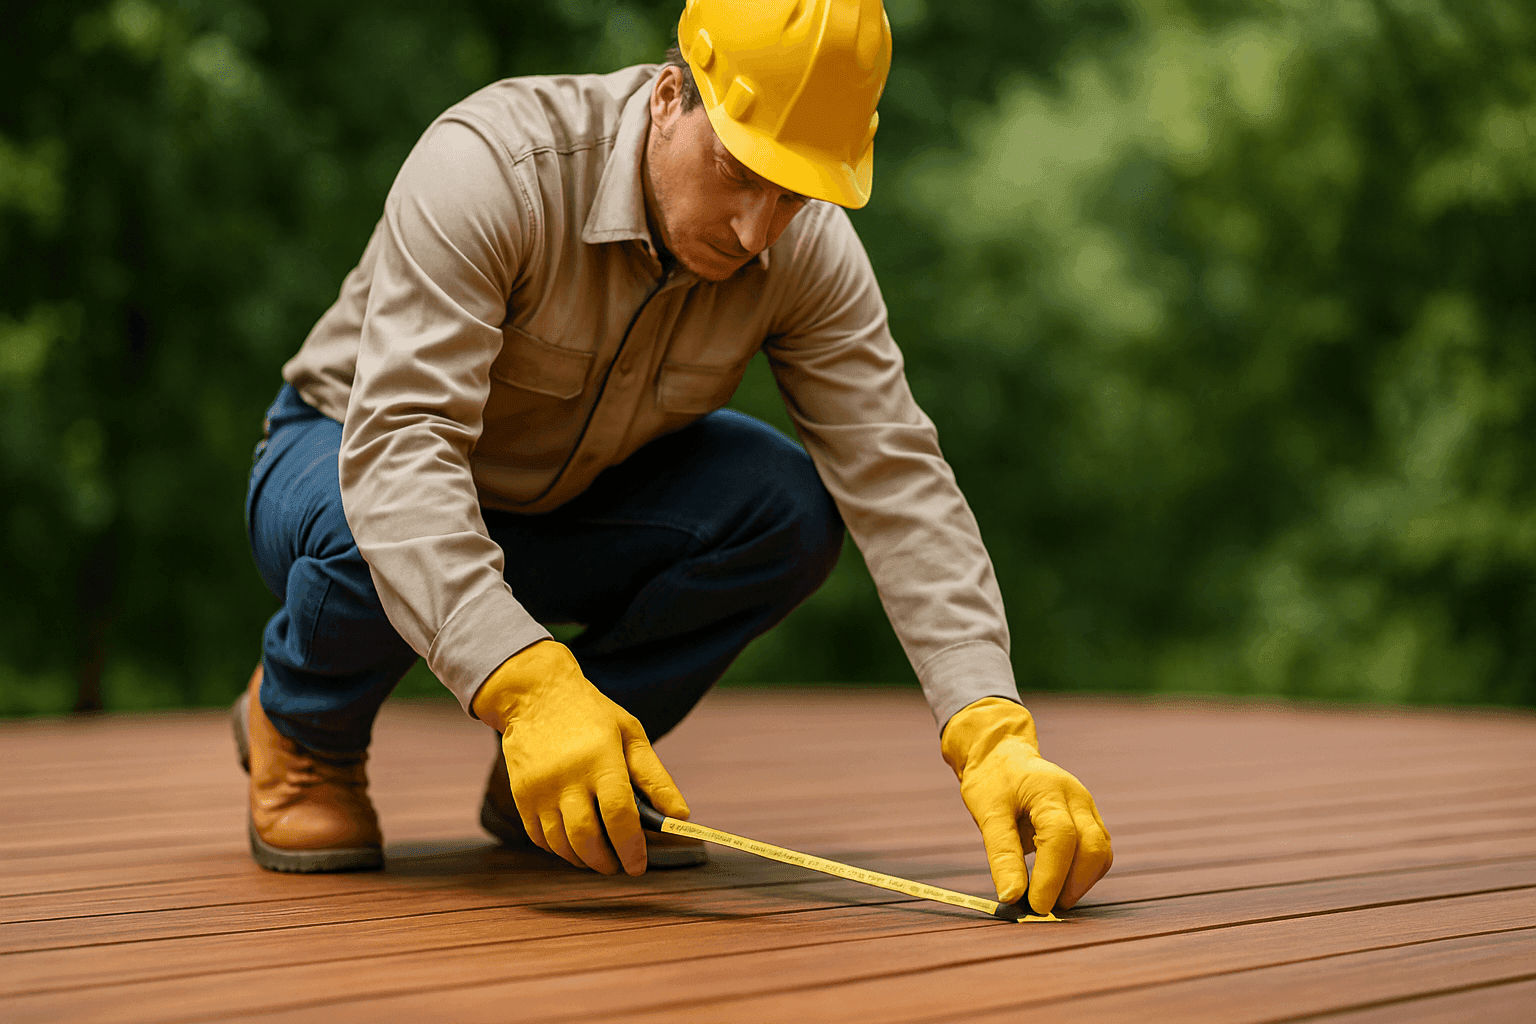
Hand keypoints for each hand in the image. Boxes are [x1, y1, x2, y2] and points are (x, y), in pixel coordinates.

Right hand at [471, 640, 688, 874]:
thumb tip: (680, 816)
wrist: (536, 695)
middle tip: (620, 867)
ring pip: (562, 844)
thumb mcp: (631, 734)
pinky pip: (540, 837)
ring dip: (583, 859)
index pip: (618, 815)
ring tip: (600, 857)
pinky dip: (559, 849)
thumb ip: (656, 778)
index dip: (631, 847)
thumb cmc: (591, 715)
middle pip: (587, 838)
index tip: (639, 866)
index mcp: (600, 759)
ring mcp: (539, 788)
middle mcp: (567, 777)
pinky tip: (574, 843)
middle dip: (607, 862)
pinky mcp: (521, 795)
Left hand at [941, 697, 1111, 914]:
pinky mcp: (1090, 819)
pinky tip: (1060, 883)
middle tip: (1044, 907)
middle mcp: (1077, 797)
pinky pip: (1099, 852)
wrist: (1003, 756)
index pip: (1061, 837)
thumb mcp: (987, 814)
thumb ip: (1001, 855)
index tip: (1035, 906)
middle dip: (1073, 884)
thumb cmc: (992, 783)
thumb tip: (1010, 898)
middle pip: (1093, 847)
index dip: (1051, 876)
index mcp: (1049, 790)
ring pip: (1101, 853)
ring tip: (1050, 897)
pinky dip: (1084, 873)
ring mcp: (1088, 807)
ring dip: (1081, 882)